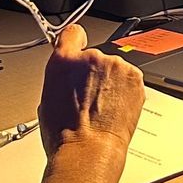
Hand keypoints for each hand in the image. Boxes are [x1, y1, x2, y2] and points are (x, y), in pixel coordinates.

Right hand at [37, 24, 144, 158]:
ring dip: (110, 82)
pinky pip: (128, 79)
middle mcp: (91, 58)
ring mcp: (116, 66)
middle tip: (88, 97)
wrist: (88, 149)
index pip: (72, 33)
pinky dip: (124, 90)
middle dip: (93, 72)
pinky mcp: (135, 77)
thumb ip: (61, 76)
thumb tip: (69, 75)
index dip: (75, 41)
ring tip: (101, 107)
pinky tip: (114, 108)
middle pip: (94, 57)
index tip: (78, 46)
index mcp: (64, 61)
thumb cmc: (65, 134)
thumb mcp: (48, 99)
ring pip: (113, 69)